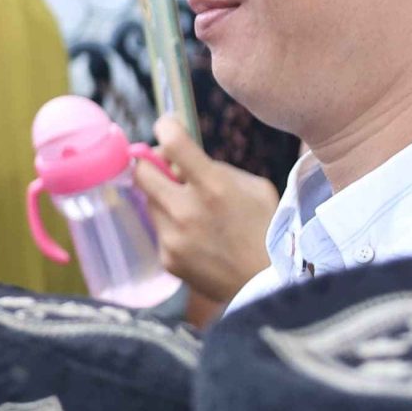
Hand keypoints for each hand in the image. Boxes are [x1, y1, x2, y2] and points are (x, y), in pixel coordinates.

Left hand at [132, 117, 280, 313]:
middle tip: (165, 167)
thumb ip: (216, 168)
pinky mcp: (167, 257)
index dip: (165, 127)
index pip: (172, 143)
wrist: (270, 284)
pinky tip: (199, 238)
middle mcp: (187, 210)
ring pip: (150, 202)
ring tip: (194, 211)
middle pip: (141, 171)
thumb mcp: (255, 188)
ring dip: (164, 198)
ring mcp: (173, 236)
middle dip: (150, 164)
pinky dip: (173, 227)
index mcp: (214, 187)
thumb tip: (179, 157)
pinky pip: (160, 230)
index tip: (166, 126)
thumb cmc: (267, 229)